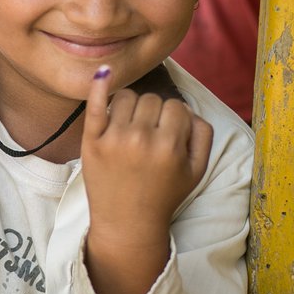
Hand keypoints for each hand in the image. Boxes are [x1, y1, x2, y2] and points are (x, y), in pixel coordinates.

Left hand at [81, 65, 212, 229]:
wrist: (127, 222)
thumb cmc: (164, 194)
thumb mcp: (197, 170)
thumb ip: (203, 134)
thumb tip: (188, 107)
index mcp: (169, 145)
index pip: (176, 106)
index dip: (174, 119)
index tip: (169, 134)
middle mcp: (140, 138)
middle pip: (152, 100)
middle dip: (154, 114)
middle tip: (150, 136)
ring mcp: (113, 139)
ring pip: (127, 97)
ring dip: (132, 108)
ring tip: (132, 128)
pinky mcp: (91, 141)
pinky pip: (94, 104)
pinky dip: (98, 85)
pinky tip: (103, 72)